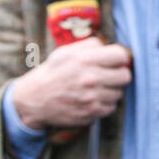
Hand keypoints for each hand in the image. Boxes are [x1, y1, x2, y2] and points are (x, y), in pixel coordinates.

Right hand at [9, 36, 132, 130]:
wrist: (33, 99)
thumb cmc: (52, 73)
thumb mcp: (66, 52)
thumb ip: (90, 45)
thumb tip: (110, 46)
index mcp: (85, 60)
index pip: (121, 56)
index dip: (120, 58)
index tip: (114, 60)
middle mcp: (90, 79)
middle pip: (125, 76)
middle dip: (119, 74)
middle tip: (109, 74)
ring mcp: (91, 98)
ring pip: (119, 93)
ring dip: (111, 90)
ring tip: (97, 87)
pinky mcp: (91, 113)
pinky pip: (111, 107)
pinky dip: (104, 104)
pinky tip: (93, 99)